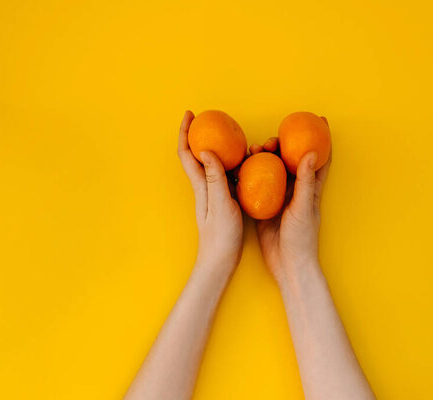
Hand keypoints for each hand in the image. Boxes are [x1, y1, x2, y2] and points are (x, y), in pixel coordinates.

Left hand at [177, 111, 243, 275]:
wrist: (220, 260)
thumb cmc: (220, 236)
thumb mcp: (220, 204)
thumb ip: (215, 178)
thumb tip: (205, 150)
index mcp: (201, 185)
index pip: (187, 153)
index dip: (185, 132)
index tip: (191, 114)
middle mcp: (205, 186)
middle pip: (197, 154)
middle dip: (200, 134)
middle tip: (211, 119)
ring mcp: (214, 194)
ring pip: (213, 163)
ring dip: (218, 147)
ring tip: (232, 136)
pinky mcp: (225, 201)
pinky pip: (227, 175)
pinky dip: (233, 163)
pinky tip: (247, 163)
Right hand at [250, 117, 330, 284]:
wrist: (287, 263)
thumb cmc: (302, 237)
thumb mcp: (303, 205)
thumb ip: (305, 180)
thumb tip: (311, 152)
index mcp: (311, 188)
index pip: (320, 158)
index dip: (322, 138)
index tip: (319, 119)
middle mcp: (296, 190)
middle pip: (290, 160)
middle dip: (283, 145)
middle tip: (271, 139)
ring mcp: (280, 197)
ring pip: (272, 170)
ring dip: (264, 157)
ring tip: (253, 149)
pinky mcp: (264, 206)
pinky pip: (256, 185)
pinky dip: (250, 174)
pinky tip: (240, 166)